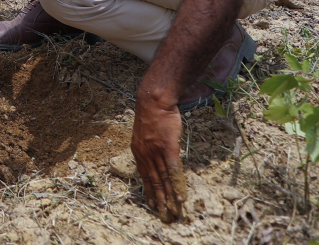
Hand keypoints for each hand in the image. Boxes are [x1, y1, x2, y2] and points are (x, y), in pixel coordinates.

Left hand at [132, 90, 186, 220]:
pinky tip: (180, 197)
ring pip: (163, 180)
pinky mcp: (168, 148)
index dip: (150, 192)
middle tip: (164, 216)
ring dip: (169, 198)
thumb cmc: (152, 115)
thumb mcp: (144, 134)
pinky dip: (176, 184)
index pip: (145, 178)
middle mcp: (145, 155)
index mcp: (138, 153)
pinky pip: (173, 170)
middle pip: (154, 183)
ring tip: (173, 212)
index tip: (153, 205)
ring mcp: (156, 152)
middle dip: (160, 201)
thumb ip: (148, 148)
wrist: (154, 101)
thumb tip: (155, 159)